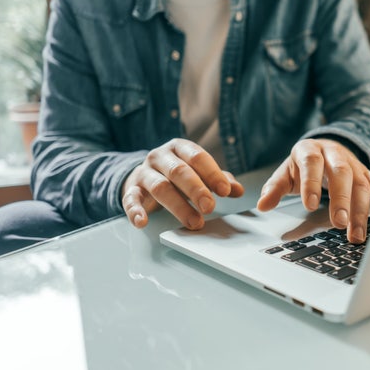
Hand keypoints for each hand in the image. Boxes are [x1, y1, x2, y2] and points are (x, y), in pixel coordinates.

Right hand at [122, 138, 243, 228]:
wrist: (142, 176)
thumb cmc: (177, 175)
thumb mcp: (199, 173)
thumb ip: (219, 180)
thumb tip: (238, 190)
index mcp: (179, 148)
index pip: (197, 157)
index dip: (212, 173)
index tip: (225, 191)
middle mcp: (160, 157)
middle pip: (179, 171)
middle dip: (196, 190)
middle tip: (210, 207)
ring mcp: (144, 172)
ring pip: (160, 187)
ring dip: (179, 206)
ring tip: (195, 222)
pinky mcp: (131, 189)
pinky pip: (131, 199)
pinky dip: (135, 211)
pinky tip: (142, 222)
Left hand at [256, 138, 369, 242]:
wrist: (323, 147)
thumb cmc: (303, 164)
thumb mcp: (285, 172)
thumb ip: (274, 188)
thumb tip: (262, 205)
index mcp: (310, 151)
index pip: (311, 165)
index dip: (311, 183)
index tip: (309, 205)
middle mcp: (334, 154)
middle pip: (341, 173)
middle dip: (341, 199)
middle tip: (338, 223)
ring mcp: (353, 163)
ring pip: (360, 182)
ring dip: (360, 209)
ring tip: (355, 234)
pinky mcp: (366, 171)